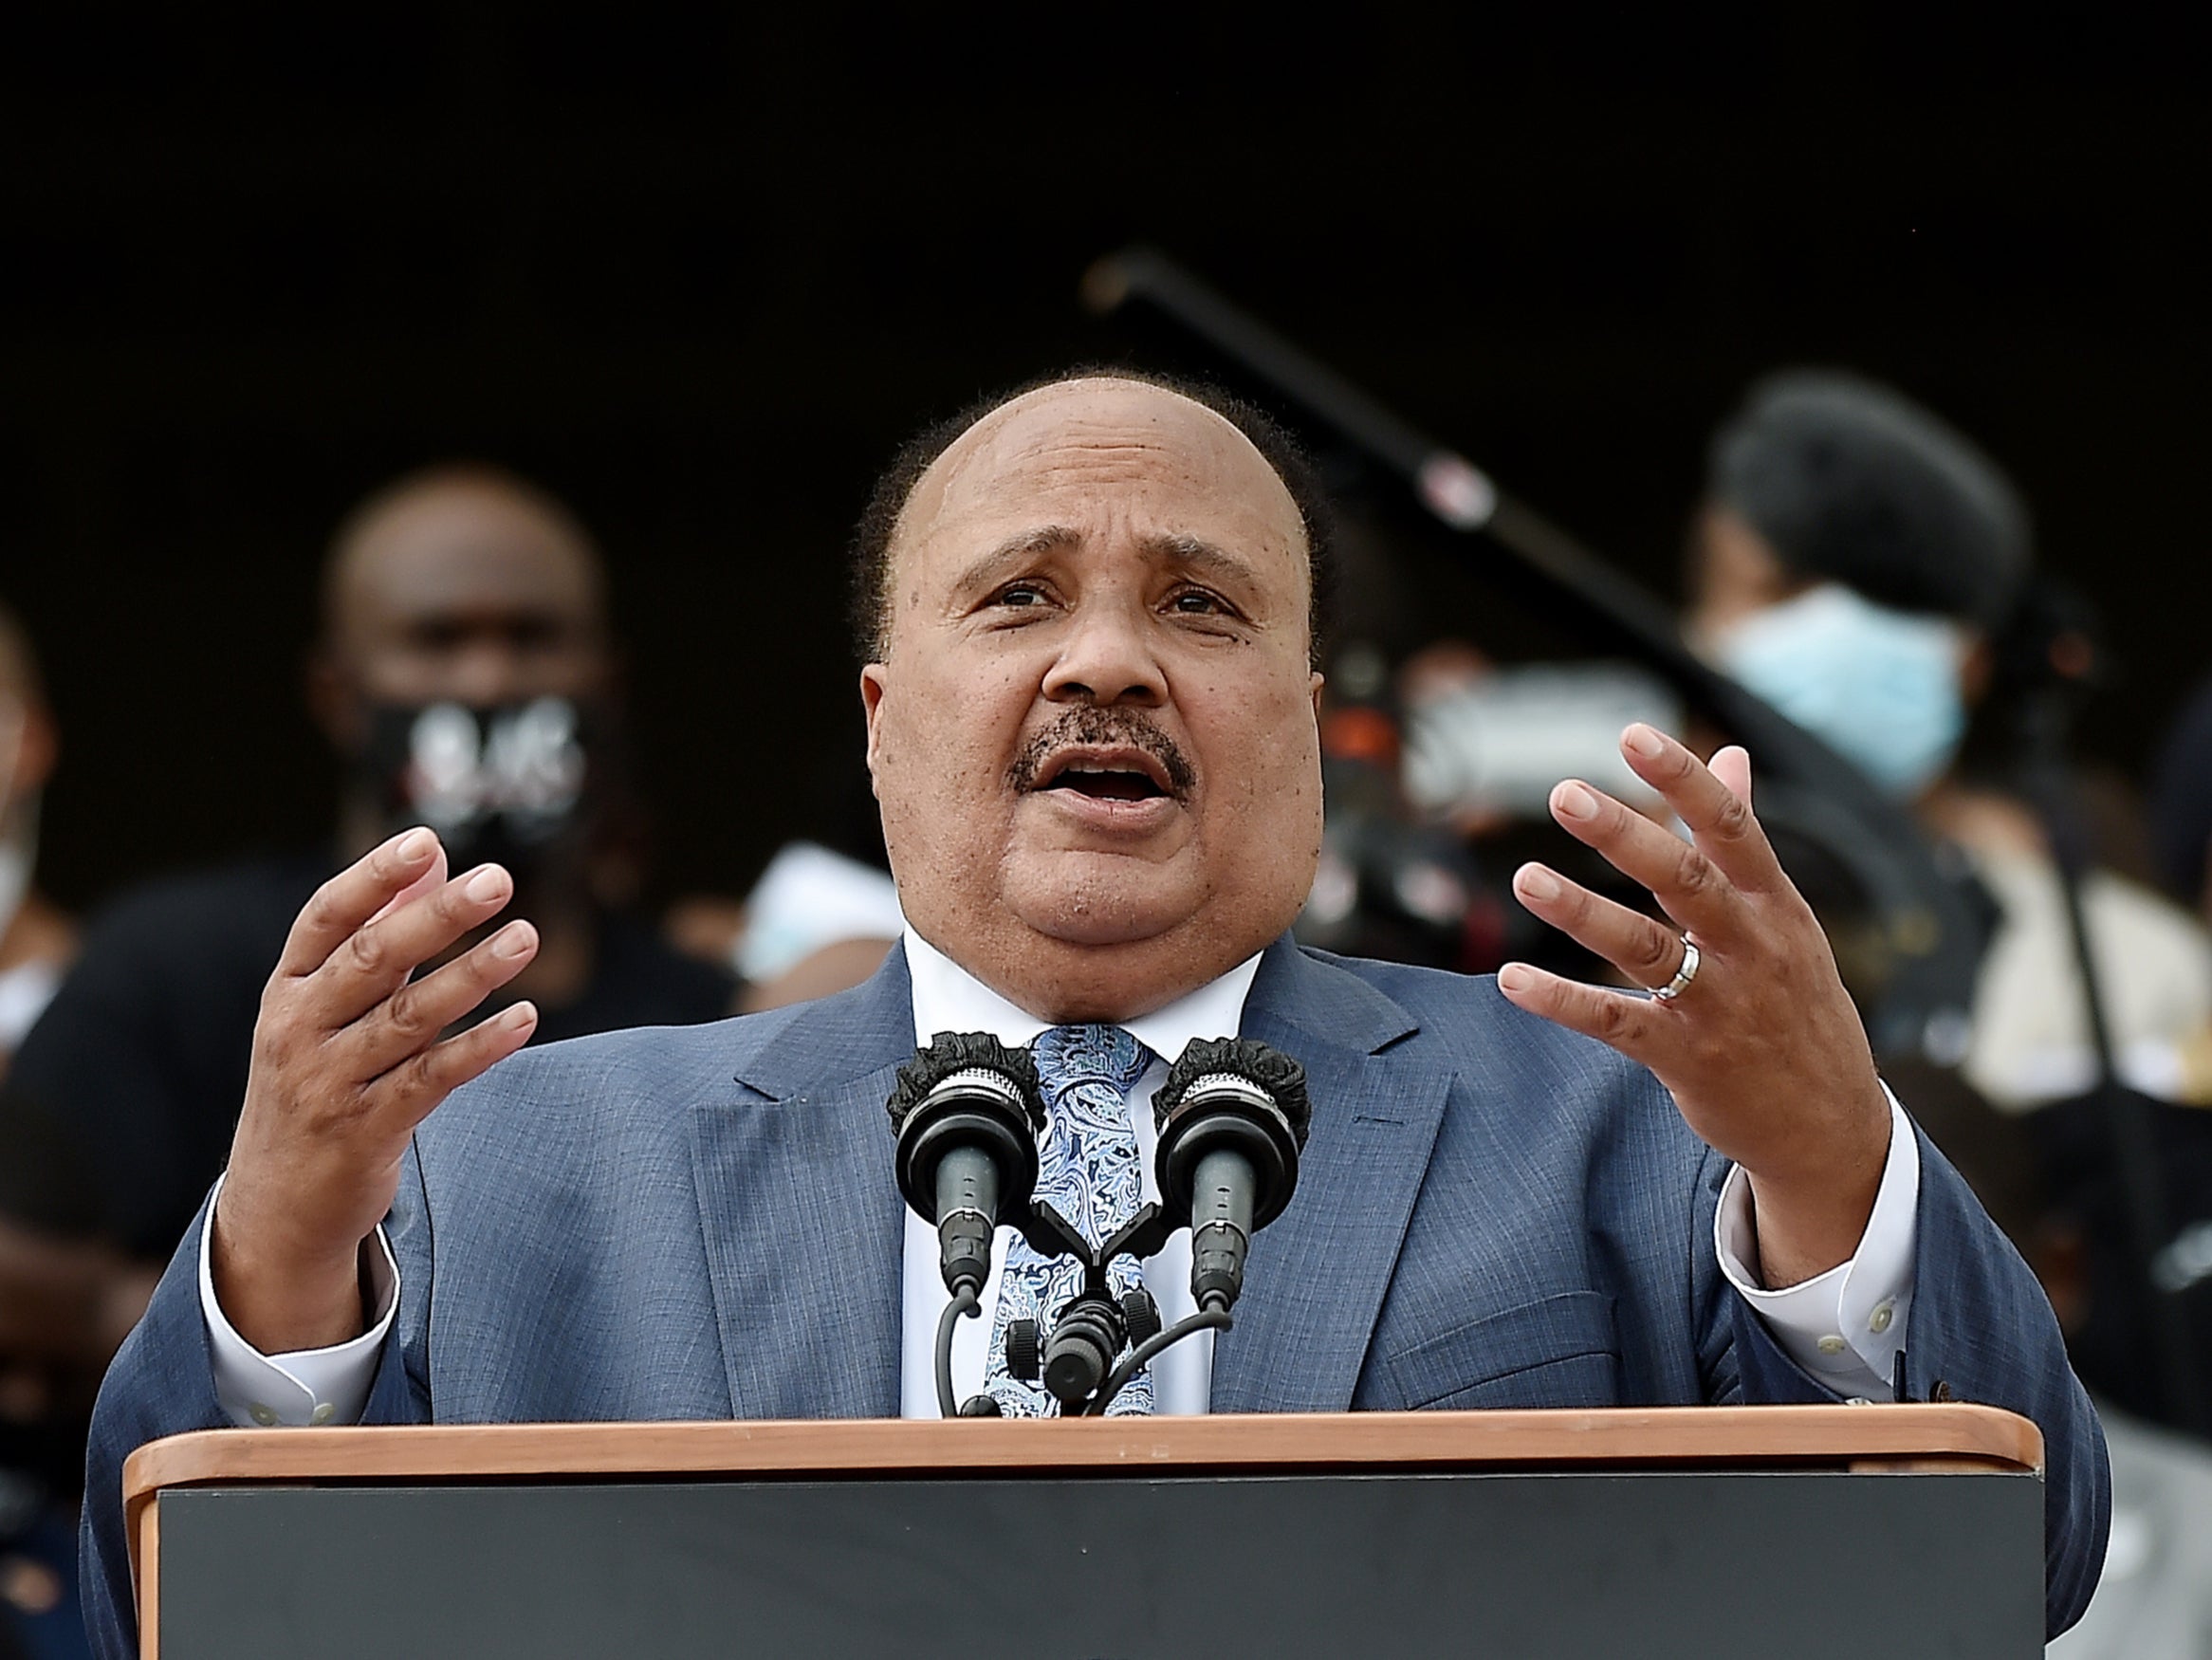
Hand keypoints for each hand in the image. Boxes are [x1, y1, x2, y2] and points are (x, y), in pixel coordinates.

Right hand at [211, 828, 540, 1352]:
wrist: (275, 1201)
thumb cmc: (316, 1076)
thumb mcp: (330, 1004)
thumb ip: (383, 929)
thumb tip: (434, 855)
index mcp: (288, 988)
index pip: (325, 918)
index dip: (373, 878)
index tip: (425, 840)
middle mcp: (298, 1029)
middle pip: (372, 960)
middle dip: (438, 916)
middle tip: (499, 879)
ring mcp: (328, 1083)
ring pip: (408, 1019)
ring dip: (473, 975)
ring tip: (526, 938)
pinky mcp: (365, 1131)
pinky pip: (431, 1080)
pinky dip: (480, 1047)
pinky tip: (525, 1018)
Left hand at [1498, 724, 1889, 1286]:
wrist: (1831, 1126)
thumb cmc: (1799, 1005)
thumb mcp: (1788, 919)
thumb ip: (1744, 841)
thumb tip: (1734, 756)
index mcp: (1777, 906)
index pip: (1732, 829)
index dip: (1684, 779)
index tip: (1633, 734)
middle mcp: (1752, 949)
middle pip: (1684, 880)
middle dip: (1624, 834)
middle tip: (1564, 793)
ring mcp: (1720, 1006)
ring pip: (1645, 950)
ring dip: (1582, 911)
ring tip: (1525, 877)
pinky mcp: (1687, 1059)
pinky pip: (1616, 1024)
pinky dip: (1563, 1001)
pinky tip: (1511, 979)